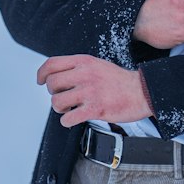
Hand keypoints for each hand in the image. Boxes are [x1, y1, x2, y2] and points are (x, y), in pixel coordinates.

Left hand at [37, 54, 151, 128]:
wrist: (143, 91)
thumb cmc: (120, 80)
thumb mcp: (97, 64)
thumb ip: (78, 68)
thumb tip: (58, 75)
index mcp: (84, 61)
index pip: (52, 64)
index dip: (41, 73)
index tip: (40, 80)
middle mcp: (85, 74)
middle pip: (51, 83)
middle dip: (53, 93)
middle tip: (63, 97)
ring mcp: (90, 92)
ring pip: (56, 102)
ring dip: (60, 108)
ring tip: (69, 108)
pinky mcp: (95, 109)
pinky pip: (68, 118)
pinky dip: (67, 121)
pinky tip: (74, 118)